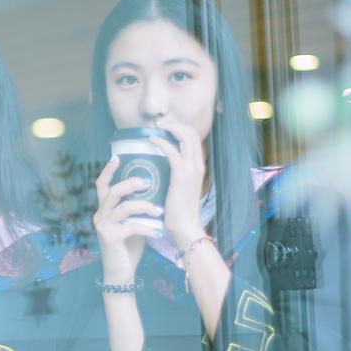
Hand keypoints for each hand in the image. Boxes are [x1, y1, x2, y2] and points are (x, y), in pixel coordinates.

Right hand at [93, 156, 160, 283]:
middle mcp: (100, 216)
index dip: (108, 170)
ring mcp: (103, 227)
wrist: (121, 274)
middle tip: (148, 182)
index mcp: (104, 210)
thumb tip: (153, 189)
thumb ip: (135, 208)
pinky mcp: (110, 238)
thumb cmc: (128, 247)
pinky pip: (131, 226)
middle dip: (131, 184)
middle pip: (112, 191)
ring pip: (123, 207)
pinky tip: (157, 232)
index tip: (118, 156)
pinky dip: (146, 228)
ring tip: (158, 210)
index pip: (101, 185)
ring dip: (144, 206)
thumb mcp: (132, 222)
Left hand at [149, 118, 206, 246]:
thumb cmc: (179, 213)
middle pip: (191, 133)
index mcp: (198, 167)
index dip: (180, 129)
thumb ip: (175, 177)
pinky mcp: (182, 175)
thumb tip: (160, 169)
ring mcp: (192, 168)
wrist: (185, 227)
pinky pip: (172, 151)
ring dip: (169, 128)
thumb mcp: (179, 190)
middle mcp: (198, 164)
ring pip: (185, 137)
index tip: (165, 127)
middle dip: (175, 124)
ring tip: (155, 127)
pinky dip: (161, 142)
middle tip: (159, 123)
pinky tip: (151, 140)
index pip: (193, 139)